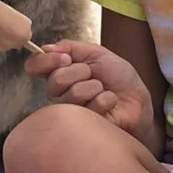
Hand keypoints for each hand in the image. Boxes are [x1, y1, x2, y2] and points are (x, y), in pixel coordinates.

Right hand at [24, 39, 151, 138]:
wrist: (137, 98)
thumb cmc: (118, 77)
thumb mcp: (96, 53)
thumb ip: (70, 48)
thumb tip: (45, 48)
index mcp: (60, 72)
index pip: (35, 66)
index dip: (45, 61)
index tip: (64, 58)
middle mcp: (59, 92)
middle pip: (55, 80)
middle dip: (80, 72)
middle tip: (93, 75)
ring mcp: (69, 111)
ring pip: (72, 94)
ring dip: (95, 87)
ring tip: (103, 90)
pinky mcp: (82, 125)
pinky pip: (89, 106)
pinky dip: (105, 99)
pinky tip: (109, 103)